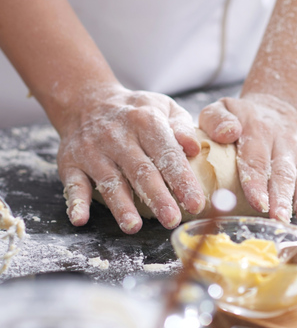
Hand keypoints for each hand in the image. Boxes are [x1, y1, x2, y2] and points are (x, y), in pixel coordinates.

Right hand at [58, 86, 205, 233]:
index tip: (196, 203)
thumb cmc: (136, 111)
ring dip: (121, 206)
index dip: (182, 180)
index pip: (167, 154)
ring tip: (133, 227)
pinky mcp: (70, 163)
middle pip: (141, 172)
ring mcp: (92, 151)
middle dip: (158, 198)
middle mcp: (118, 137)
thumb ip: (181, 127)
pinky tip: (81, 219)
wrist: (86, 101)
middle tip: (172, 220)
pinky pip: (73, 184)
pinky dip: (76, 202)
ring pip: (109, 182)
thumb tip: (195, 148)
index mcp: (146, 122)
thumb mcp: (163, 107)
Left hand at [198, 93, 296, 227]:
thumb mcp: (224, 108)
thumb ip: (217, 118)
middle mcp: (286, 142)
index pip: (257, 158)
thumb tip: (228, 132)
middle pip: (284, 174)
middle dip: (282, 198)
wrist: (276, 109)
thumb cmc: (244, 117)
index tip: (258, 202)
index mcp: (259, 131)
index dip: (257, 181)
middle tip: (278, 219)